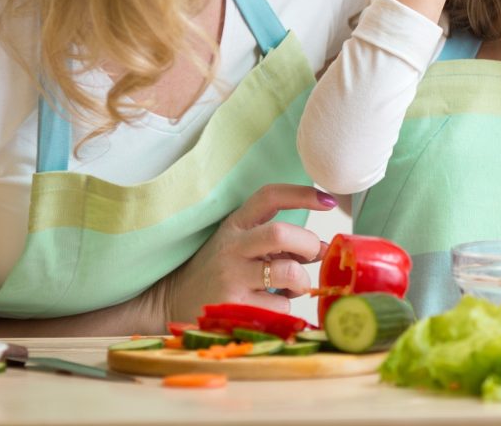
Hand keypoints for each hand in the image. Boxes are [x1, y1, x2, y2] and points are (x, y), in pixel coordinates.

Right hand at [154, 184, 336, 320]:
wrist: (172, 301)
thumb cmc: (217, 271)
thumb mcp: (240, 245)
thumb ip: (277, 244)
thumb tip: (323, 249)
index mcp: (235, 225)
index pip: (269, 197)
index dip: (302, 194)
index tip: (328, 201)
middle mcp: (232, 247)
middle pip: (280, 233)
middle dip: (308, 243)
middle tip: (312, 254)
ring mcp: (231, 277)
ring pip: (287, 273)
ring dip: (301, 282)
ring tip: (293, 287)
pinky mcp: (233, 307)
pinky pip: (280, 305)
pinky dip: (286, 307)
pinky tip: (270, 306)